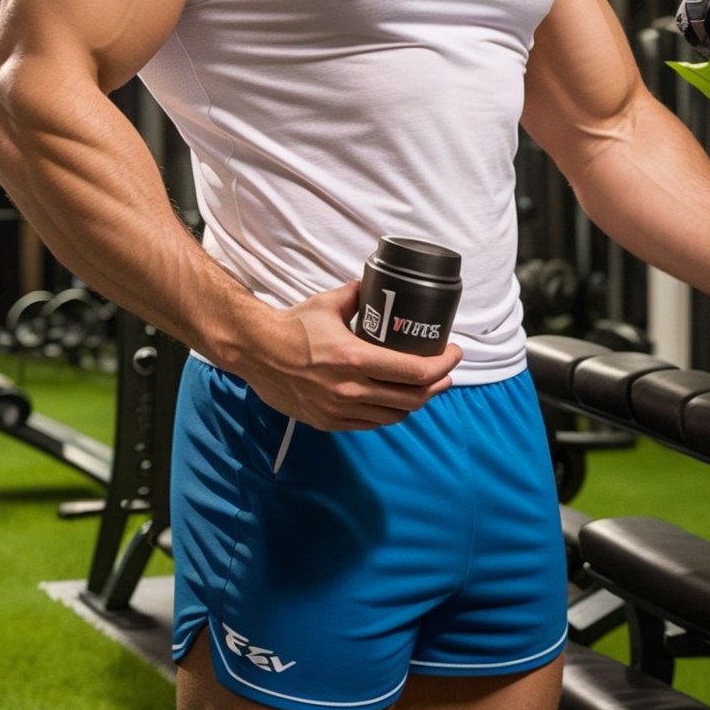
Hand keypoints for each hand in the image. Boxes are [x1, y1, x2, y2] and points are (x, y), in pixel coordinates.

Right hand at [243, 280, 463, 431]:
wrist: (256, 352)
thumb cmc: (292, 326)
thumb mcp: (329, 303)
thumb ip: (358, 294)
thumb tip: (377, 285)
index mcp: (354, 358)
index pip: (415, 371)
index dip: (443, 365)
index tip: (453, 353)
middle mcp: (349, 389)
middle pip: (412, 398)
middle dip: (437, 385)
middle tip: (445, 371)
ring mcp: (338, 410)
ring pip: (395, 415)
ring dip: (416, 402)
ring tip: (423, 387)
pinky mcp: (328, 422)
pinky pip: (370, 424)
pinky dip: (389, 413)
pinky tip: (394, 401)